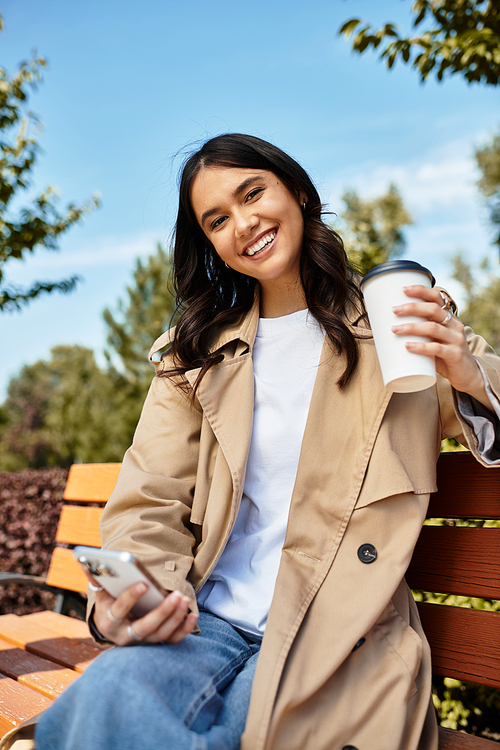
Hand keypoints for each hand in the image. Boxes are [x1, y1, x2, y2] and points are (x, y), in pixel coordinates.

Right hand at [85, 571, 197, 646]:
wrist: (114, 627)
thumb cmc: (110, 603)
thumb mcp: (101, 593)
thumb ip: (97, 577)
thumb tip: (85, 558)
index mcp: (109, 623)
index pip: (119, 611)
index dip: (131, 597)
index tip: (144, 583)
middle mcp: (125, 637)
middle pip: (144, 627)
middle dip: (161, 612)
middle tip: (176, 595)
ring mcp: (142, 642)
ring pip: (160, 634)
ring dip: (175, 618)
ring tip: (184, 598)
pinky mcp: (155, 643)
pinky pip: (172, 639)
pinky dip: (184, 629)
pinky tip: (192, 614)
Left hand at [391, 285, 490, 408]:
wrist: (466, 375)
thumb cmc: (444, 356)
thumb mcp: (434, 340)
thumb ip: (419, 333)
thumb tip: (387, 327)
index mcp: (449, 318)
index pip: (437, 297)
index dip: (421, 291)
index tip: (403, 289)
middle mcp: (454, 325)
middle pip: (433, 309)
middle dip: (412, 308)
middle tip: (394, 310)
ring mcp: (456, 339)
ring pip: (433, 328)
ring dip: (411, 327)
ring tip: (394, 329)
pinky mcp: (455, 355)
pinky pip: (437, 349)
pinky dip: (421, 347)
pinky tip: (408, 346)